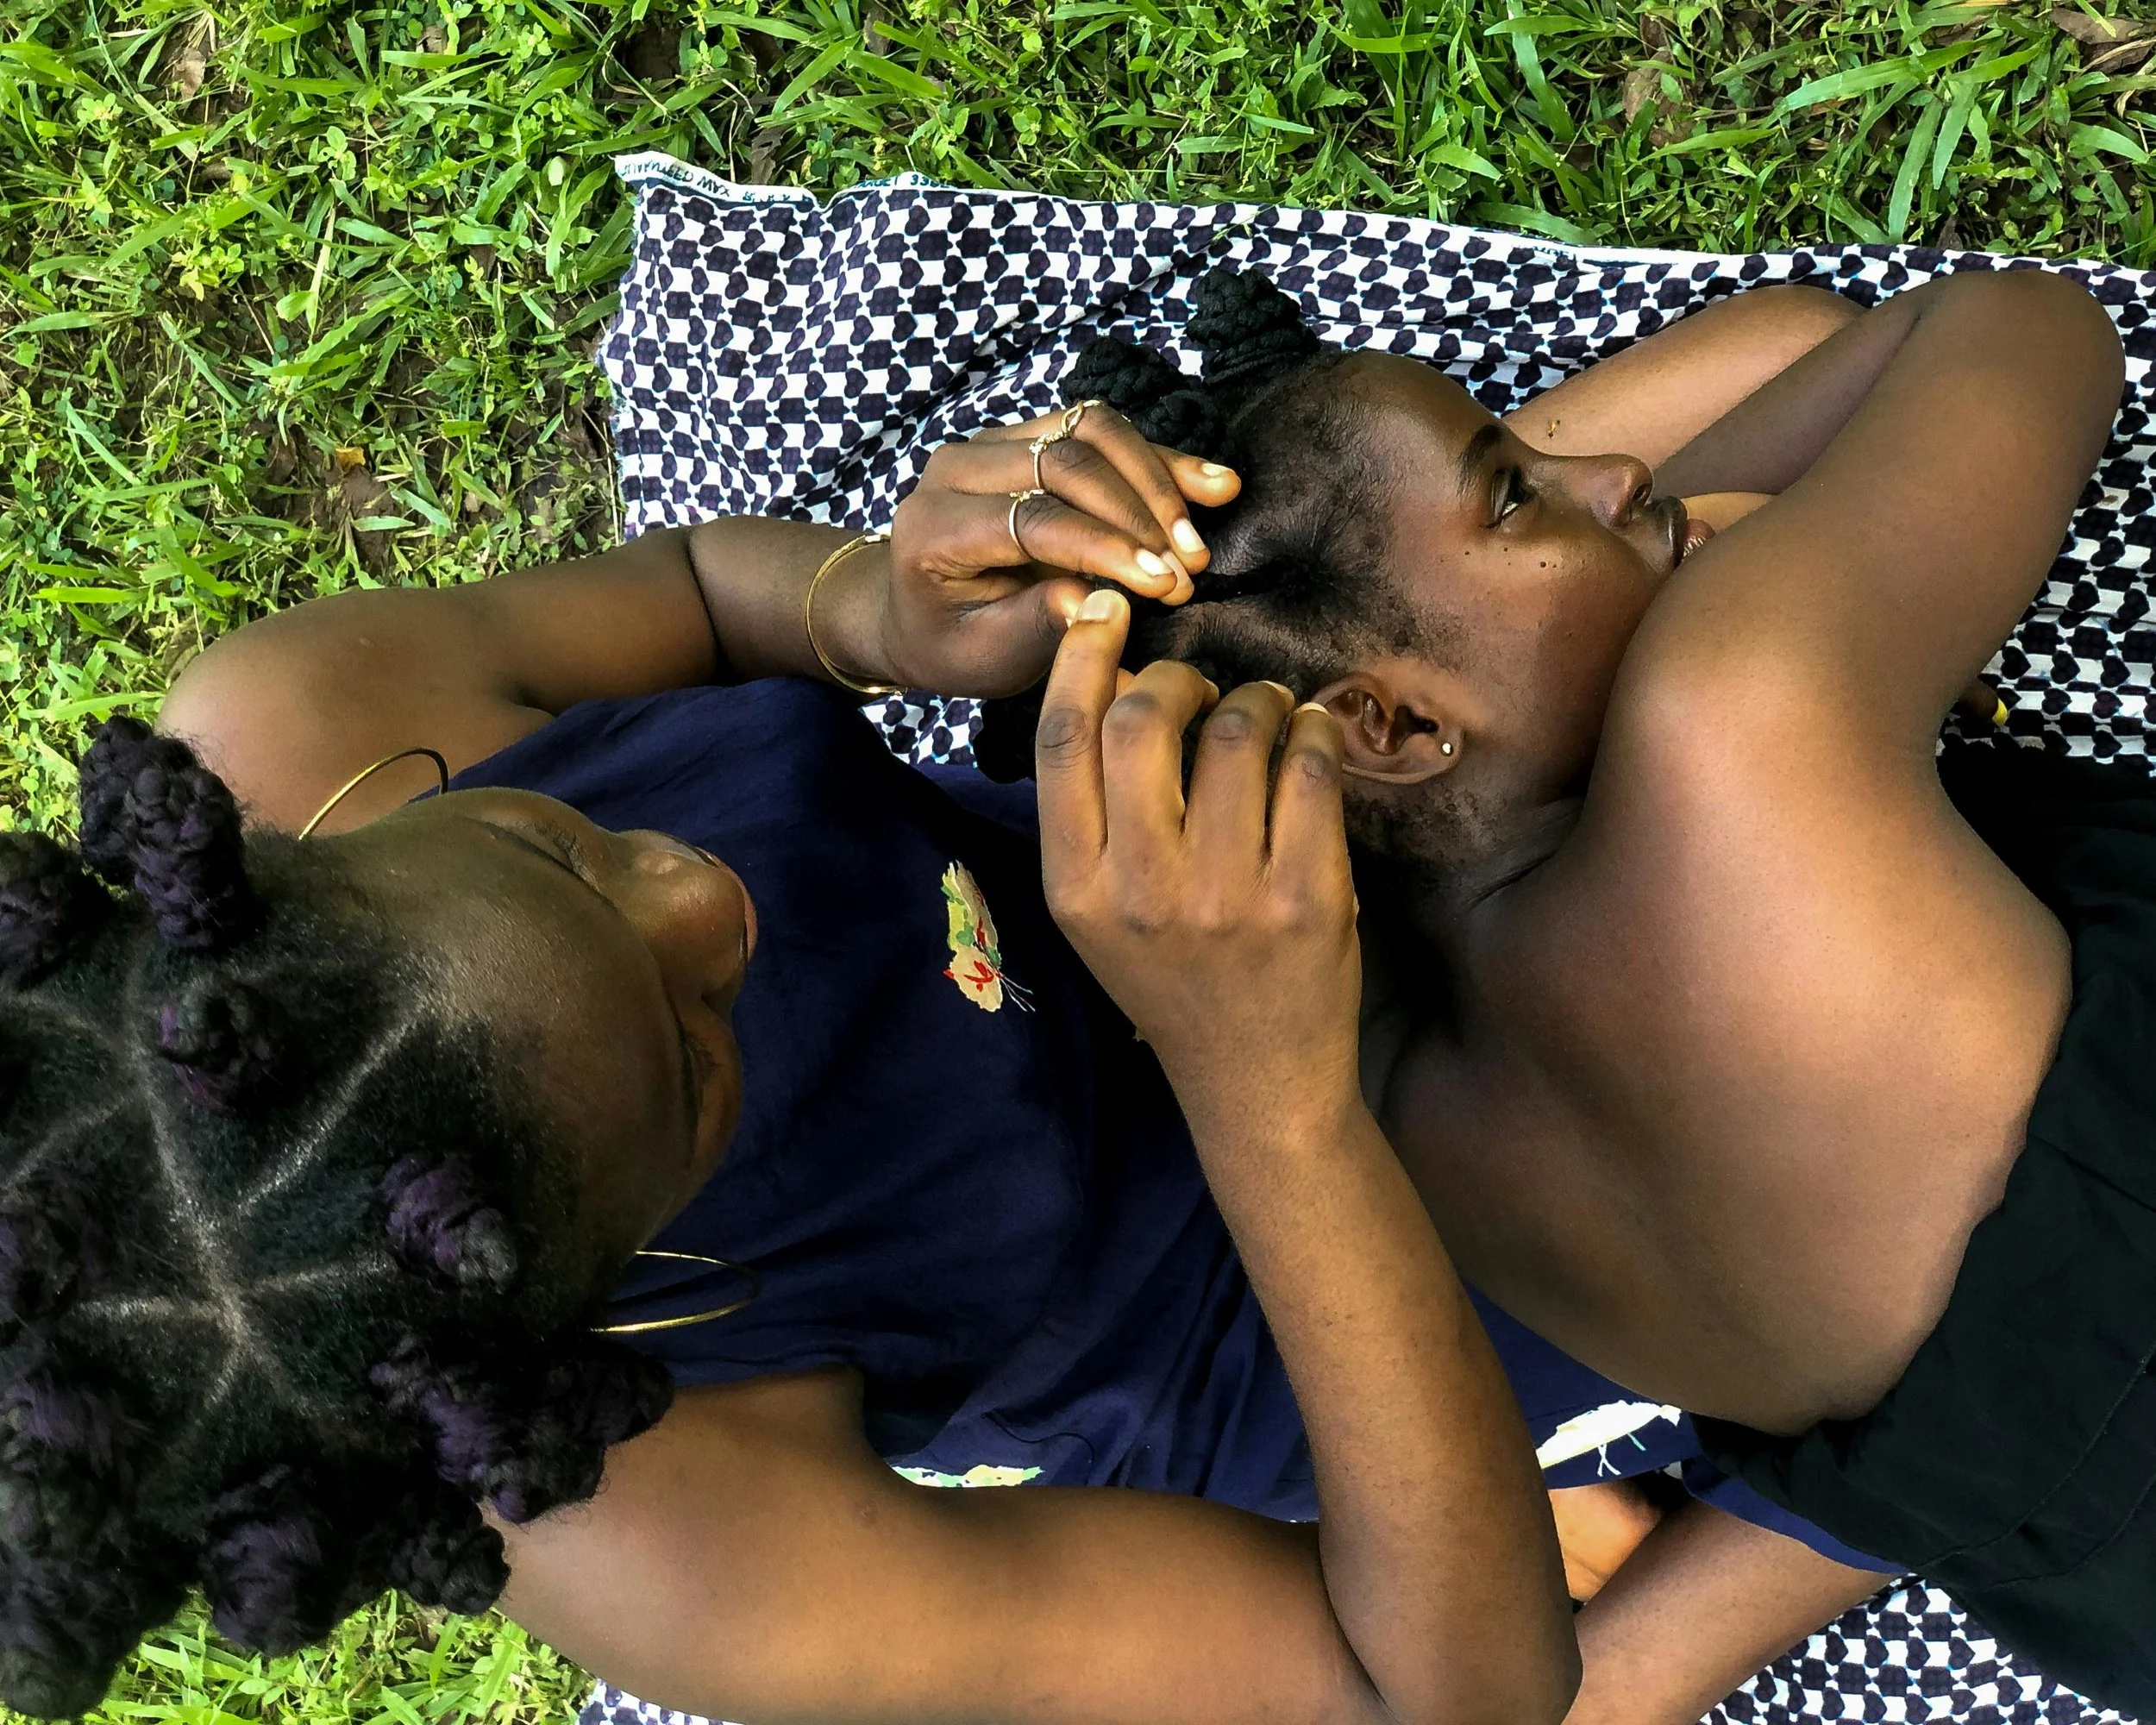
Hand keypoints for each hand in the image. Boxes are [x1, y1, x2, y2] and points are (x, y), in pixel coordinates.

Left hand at [824, 405, 1240, 697]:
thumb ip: (1036, 625)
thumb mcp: (986, 655)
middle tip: (1190, 567)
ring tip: (1199, 537)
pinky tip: (1212, 485)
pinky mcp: (1031, 433)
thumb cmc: (953, 641)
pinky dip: (1158, 458)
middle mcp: (957, 468)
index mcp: (935, 526)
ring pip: (1090, 429)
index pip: (1033, 519)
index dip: (1105, 547)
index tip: (1165, 582)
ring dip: (1157, 479)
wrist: (917, 610)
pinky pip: (1101, 429)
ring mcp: (995, 441)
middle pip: (1067, 462)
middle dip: (1140, 514)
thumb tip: (1100, 604)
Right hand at [1036, 587, 1361, 1131]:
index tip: (1104, 611)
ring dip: (1258, 699)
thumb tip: (1114, 679)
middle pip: (1142, 719)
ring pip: (1235, 731)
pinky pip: (1309, 769)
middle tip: (1202, 687)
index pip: (1065, 737)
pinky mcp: (1305, 900)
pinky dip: (1314, 731)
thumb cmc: (1172, 979)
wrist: (1255, 1082)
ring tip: (1269, 713)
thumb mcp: (1098, 911)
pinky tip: (1313, 737)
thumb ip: (1095, 812)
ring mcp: (1225, 897)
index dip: (1083, 656)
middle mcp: (1139, 890)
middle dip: (1177, 677)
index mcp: (1073, 887)